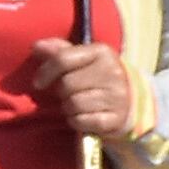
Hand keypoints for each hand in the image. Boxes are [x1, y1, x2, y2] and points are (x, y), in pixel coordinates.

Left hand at [19, 38, 139, 138]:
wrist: (132, 99)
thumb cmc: (97, 76)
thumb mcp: (82, 58)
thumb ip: (58, 50)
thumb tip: (36, 46)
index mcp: (101, 52)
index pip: (63, 59)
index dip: (45, 72)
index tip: (38, 83)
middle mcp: (112, 72)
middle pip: (66, 84)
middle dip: (61, 91)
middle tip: (68, 93)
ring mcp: (117, 96)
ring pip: (73, 104)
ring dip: (68, 108)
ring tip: (77, 104)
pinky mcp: (116, 118)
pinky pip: (81, 122)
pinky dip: (76, 121)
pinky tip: (84, 116)